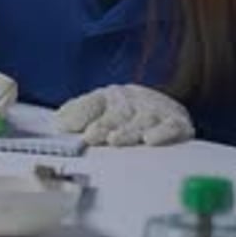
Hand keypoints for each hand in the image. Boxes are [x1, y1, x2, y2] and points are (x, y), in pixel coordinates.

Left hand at [55, 84, 194, 145]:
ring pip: (142, 120)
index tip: (79, 130)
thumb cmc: (126, 111)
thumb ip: (79, 112)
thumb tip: (58, 122)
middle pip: (118, 113)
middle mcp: (134, 101)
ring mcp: (155, 111)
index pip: (96, 103)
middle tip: (92, 136)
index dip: (85, 114)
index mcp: (112, 96)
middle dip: (105, 125)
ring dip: (128, 130)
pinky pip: (172, 127)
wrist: (166, 105)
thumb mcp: (100, 106)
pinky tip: (151, 140)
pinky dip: (163, 133)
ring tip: (116, 139)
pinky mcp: (177, 123)